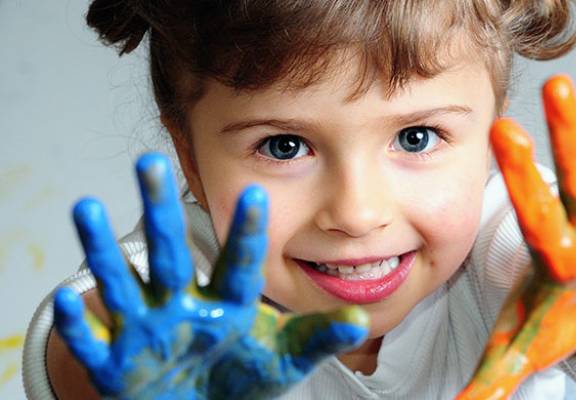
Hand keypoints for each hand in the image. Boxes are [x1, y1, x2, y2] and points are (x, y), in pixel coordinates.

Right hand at [54, 153, 368, 398]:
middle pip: (170, 254)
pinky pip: (95, 342)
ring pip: (122, 285)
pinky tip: (70, 298)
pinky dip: (82, 325)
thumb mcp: (283, 358)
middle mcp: (182, 305)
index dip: (249, 232)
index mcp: (227, 303)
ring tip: (86, 208)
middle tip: (147, 161)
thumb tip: (361, 320)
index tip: (259, 193)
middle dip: (160, 212)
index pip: (239, 263)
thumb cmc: (242, 376)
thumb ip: (317, 338)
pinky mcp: (116, 365)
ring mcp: (147, 330)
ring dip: (103, 250)